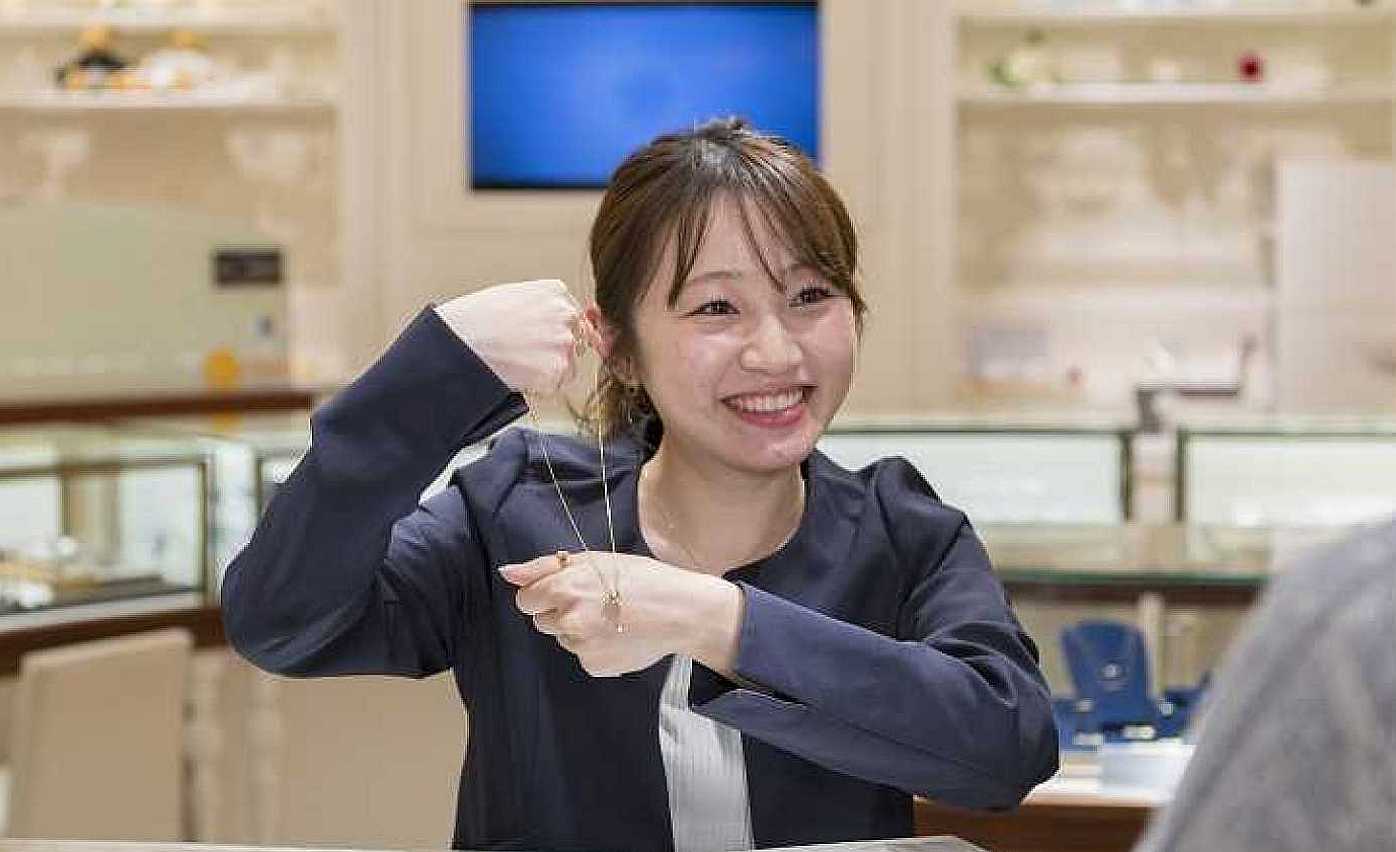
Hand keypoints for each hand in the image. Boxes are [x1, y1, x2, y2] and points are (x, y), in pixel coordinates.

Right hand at [434, 279, 601, 394]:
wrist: (460, 342)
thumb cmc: (474, 319)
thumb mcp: (511, 296)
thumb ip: (540, 305)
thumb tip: (554, 320)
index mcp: (554, 292)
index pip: (573, 317)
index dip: (556, 333)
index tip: (542, 341)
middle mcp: (565, 314)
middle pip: (575, 340)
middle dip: (554, 351)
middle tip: (523, 353)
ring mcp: (563, 342)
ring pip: (568, 365)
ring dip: (548, 370)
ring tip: (517, 363)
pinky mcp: (556, 368)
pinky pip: (557, 385)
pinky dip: (541, 386)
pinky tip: (518, 374)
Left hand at [499, 550, 742, 677]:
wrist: (681, 611)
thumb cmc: (641, 578)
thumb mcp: (594, 560)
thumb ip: (544, 567)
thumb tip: (506, 573)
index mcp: (564, 588)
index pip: (526, 600)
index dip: (544, 594)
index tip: (566, 590)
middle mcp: (567, 620)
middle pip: (542, 621)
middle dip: (560, 612)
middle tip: (595, 603)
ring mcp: (580, 647)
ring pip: (563, 639)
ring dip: (579, 630)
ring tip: (612, 619)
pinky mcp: (594, 666)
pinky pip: (582, 656)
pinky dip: (595, 648)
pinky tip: (619, 636)